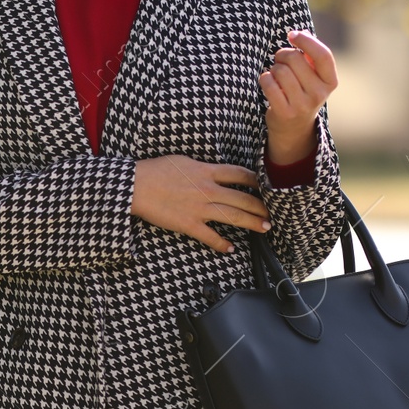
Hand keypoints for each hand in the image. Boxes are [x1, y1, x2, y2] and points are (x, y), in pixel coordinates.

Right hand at [130, 155, 271, 252]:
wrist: (136, 186)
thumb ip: (203, 167)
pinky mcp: (189, 224)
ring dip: (252, 223)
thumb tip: (214, 171)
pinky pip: (211, 237)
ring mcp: (200, 208)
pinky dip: (222, 244)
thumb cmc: (156, 170)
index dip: (257, 181)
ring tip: (265, 228)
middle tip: (271, 213)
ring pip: (234, 217)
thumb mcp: (183, 161)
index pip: (240, 174)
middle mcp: (208, 190)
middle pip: (243, 198)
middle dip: (261, 207)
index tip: (266, 186)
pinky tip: (230, 248)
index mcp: (207, 171)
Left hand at [259, 27, 337, 161]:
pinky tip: (269, 84)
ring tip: (276, 75)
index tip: (292, 34)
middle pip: (295, 59)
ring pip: (280, 70)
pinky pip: (268, 83)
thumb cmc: (303, 91)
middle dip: (283, 54)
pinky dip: (265, 78)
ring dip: (273, 68)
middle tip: (280, 60)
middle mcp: (319, 94)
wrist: (294, 127)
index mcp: (330, 82)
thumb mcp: (314, 76)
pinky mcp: (284, 112)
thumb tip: (301, 33)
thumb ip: (310, 55)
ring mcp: (302, 105)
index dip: (306, 41)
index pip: (323, 55)